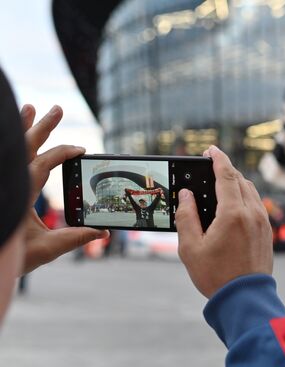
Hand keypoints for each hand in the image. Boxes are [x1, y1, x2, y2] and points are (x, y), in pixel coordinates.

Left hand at [20, 104, 108, 273]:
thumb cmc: (9, 256)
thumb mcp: (46, 249)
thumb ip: (75, 238)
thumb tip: (102, 231)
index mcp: (20, 196)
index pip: (43, 164)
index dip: (63, 153)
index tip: (80, 150)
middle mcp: (10, 185)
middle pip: (24, 147)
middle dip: (42, 126)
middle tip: (56, 108)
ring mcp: (6, 185)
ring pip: (12, 150)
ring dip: (22, 128)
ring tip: (29, 108)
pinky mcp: (5, 189)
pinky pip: (8, 160)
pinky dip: (14, 146)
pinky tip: (19, 138)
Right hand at [175, 146, 272, 297]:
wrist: (245, 299)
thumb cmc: (216, 276)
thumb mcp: (191, 248)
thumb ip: (186, 216)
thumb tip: (186, 195)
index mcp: (233, 213)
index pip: (226, 175)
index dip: (218, 159)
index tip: (211, 150)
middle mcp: (252, 213)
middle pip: (240, 180)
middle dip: (226, 170)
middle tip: (210, 167)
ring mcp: (263, 222)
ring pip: (251, 191)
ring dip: (237, 183)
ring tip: (220, 185)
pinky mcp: (267, 232)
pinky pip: (257, 205)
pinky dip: (245, 197)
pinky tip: (233, 205)